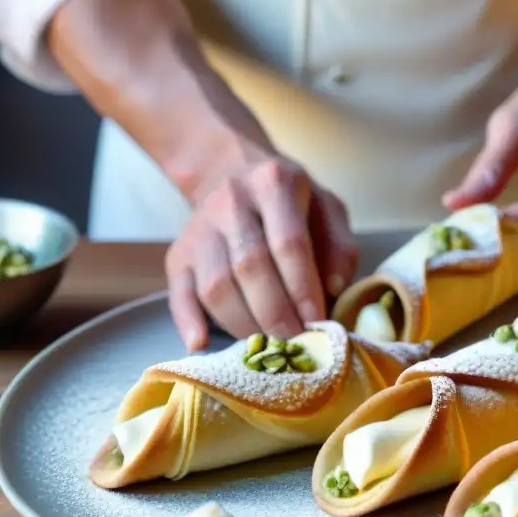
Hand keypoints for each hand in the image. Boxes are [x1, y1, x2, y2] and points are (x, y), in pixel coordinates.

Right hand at [165, 154, 358, 351]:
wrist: (231, 172)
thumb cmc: (290, 201)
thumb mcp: (326, 208)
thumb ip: (338, 247)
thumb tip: (332, 289)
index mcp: (273, 183)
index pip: (288, 243)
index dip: (302, 288)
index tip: (317, 321)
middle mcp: (231, 200)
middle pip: (249, 267)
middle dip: (275, 313)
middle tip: (295, 341)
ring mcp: (200, 228)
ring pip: (216, 285)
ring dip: (243, 323)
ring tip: (267, 343)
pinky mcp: (179, 253)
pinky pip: (178, 292)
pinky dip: (189, 322)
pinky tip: (203, 343)